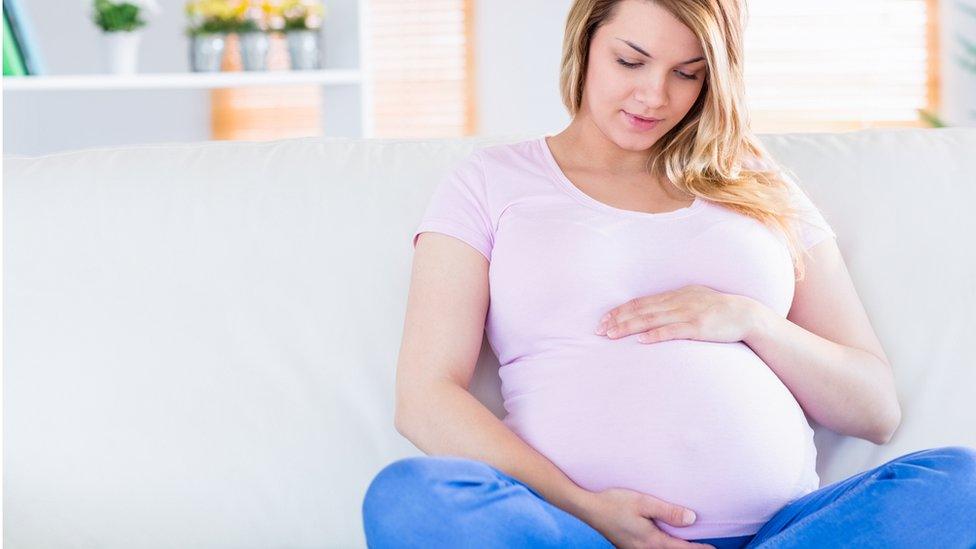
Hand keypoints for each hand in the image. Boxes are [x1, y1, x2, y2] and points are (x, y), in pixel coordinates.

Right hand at [578, 487, 715, 548]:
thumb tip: (693, 518)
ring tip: (688, 545)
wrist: (587, 508)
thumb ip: (668, 511)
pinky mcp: (628, 547)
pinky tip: (665, 542)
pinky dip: (663, 548)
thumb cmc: (614, 502)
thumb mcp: (643, 502)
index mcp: (652, 541)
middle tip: (706, 548)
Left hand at [595, 285, 757, 343]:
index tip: (604, 319)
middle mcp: (678, 301)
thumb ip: (674, 304)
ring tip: (611, 335)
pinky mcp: (698, 327)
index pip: (641, 302)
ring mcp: (688, 313)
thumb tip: (653, 311)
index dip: (621, 310)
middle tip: (599, 329)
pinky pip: (672, 331)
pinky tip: (641, 340)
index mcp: (675, 294)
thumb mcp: (694, 299)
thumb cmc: (718, 310)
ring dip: (629, 327)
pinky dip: (655, 335)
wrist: (746, 314)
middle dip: (618, 319)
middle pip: (641, 310)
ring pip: (652, 320)